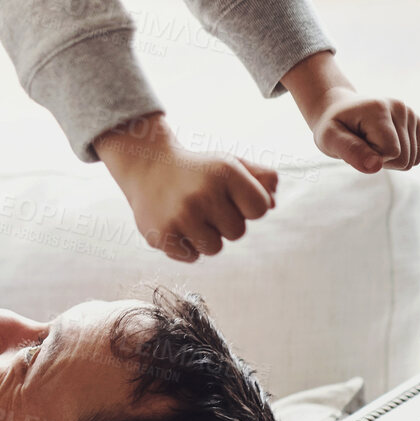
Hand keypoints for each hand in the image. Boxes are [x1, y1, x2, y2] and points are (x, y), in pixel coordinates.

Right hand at [97, 115, 278, 261]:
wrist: (146, 165)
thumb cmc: (196, 169)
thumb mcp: (229, 163)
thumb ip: (262, 178)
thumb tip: (273, 204)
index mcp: (225, 172)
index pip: (260, 209)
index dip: (247, 206)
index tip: (229, 195)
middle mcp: (203, 194)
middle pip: (237, 232)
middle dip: (224, 221)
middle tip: (203, 203)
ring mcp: (180, 216)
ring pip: (214, 248)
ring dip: (205, 236)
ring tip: (189, 215)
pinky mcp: (161, 235)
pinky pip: (191, 257)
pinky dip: (185, 245)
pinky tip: (175, 223)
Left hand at [308, 88, 419, 172]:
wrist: (337, 109)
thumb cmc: (333, 126)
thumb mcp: (330, 138)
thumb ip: (350, 151)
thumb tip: (375, 166)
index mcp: (378, 108)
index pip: (391, 152)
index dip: (371, 157)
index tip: (354, 143)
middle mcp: (399, 107)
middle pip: (404, 158)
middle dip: (380, 159)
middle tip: (361, 143)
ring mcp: (410, 113)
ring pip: (411, 160)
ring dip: (388, 158)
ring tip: (370, 141)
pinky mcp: (416, 121)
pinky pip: (415, 157)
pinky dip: (398, 156)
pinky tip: (382, 142)